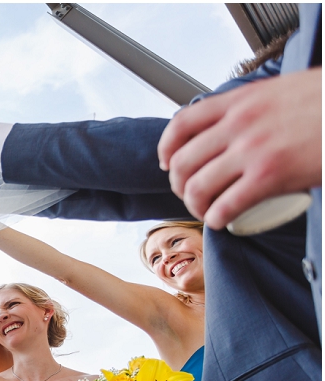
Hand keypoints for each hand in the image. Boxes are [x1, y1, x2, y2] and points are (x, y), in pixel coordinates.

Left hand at [158, 68, 321, 228]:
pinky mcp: (270, 176)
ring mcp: (252, 151)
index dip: (167, 148)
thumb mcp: (281, 91)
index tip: (168, 163)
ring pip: (198, 187)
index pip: (182, 124)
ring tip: (206, 211)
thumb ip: (254, 105)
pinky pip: (226, 205)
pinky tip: (221, 221)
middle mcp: (238, 124)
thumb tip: (234, 123)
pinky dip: (215, 218)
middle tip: (191, 195)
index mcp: (239, 101)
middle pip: (183, 161)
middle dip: (179, 185)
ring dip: (194, 206)